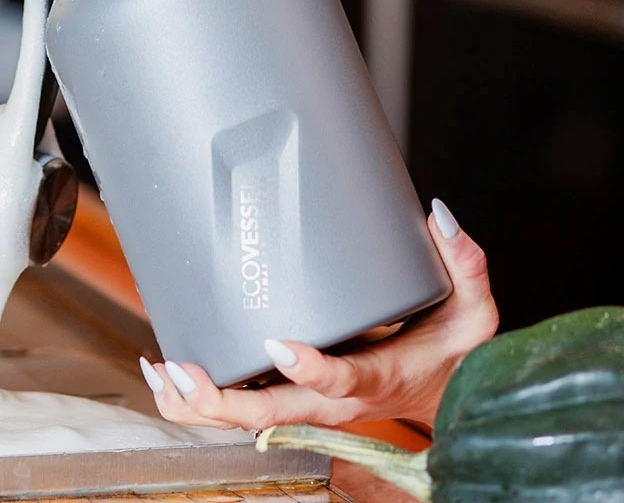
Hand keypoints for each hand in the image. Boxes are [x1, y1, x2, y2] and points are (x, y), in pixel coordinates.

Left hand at [139, 198, 497, 430]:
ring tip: (161, 369)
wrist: (441, 397)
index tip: (279, 343)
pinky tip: (166, 371)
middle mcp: (331, 400)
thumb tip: (437, 214)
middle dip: (223, 399)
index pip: (340, 379)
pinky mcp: (291, 395)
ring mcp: (306, 403)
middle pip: (270, 412)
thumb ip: (463, 262)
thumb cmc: (449, 355)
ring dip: (198, 402)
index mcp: (374, 377)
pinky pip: (241, 405)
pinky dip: (199, 397)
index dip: (309, 368)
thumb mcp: (472, 311)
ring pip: (245, 418)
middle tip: (185, 369)